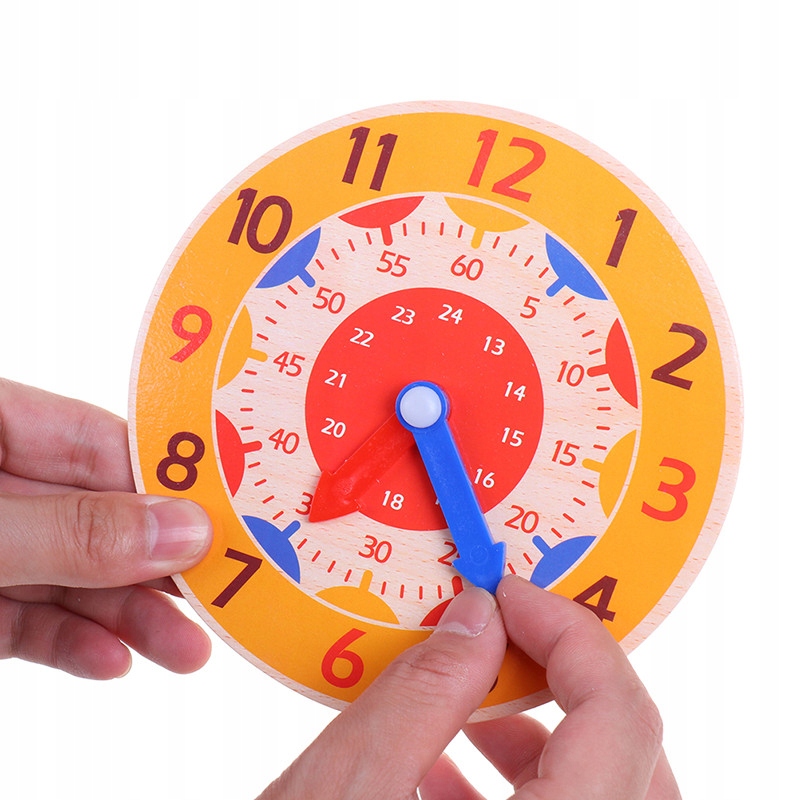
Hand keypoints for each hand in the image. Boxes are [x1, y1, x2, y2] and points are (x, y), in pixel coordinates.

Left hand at [0, 379, 212, 677]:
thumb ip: (71, 532)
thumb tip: (183, 531)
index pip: (98, 443)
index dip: (168, 482)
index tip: (229, 519)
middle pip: (96, 518)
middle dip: (157, 564)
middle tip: (224, 595)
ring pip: (70, 576)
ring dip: (128, 617)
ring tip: (186, 650)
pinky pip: (29, 621)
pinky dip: (69, 642)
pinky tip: (112, 660)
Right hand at [259, 576, 679, 799]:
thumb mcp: (343, 790)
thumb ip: (423, 691)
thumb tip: (477, 620)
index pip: (621, 720)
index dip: (572, 636)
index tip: (510, 596)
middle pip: (634, 764)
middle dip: (568, 686)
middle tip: (498, 645)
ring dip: (544, 740)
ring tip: (462, 711)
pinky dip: (518, 791)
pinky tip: (439, 772)